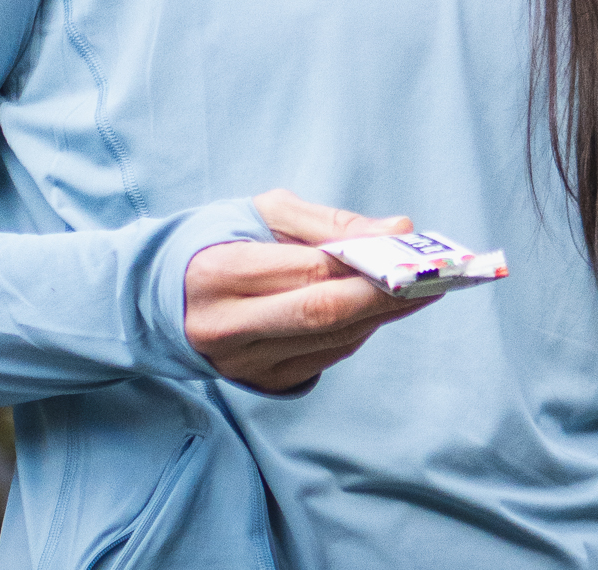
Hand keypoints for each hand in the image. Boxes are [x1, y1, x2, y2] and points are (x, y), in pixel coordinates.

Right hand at [185, 188, 432, 393]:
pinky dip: (359, 331)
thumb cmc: (217, 241)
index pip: (309, 272)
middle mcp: (227, 328)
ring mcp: (243, 365)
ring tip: (420, 287)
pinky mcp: (261, 384)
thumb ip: (329, 222)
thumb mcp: (261, 212)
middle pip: (326, 314)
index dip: (367, 262)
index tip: (414, 247)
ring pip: (333, 340)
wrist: (159, 299)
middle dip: (389, 296)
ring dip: (383, 314)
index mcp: (219, 274)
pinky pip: (326, 357)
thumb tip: (398, 230)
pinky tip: (378, 308)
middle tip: (437, 276)